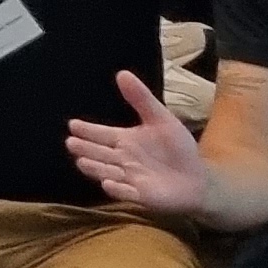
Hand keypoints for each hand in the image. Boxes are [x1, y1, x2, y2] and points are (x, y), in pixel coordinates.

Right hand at [65, 68, 209, 214]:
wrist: (196, 179)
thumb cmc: (177, 148)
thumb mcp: (161, 119)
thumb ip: (141, 99)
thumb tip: (122, 73)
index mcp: (125, 140)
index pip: (101, 134)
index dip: (87, 130)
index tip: (72, 124)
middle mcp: (122, 159)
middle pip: (99, 153)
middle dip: (84, 148)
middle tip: (71, 142)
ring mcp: (129, 178)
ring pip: (106, 171)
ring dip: (94, 168)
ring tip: (81, 161)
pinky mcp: (140, 195)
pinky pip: (125, 192)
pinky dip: (116, 188)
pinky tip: (108, 182)